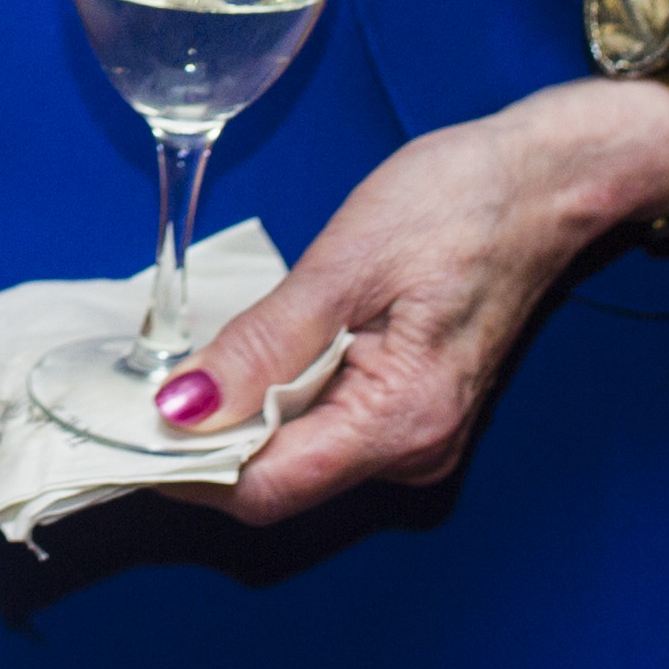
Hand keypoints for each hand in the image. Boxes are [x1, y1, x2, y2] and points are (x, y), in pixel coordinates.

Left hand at [165, 82, 644, 525]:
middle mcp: (414, 451)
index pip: (266, 489)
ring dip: (240, 424)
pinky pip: (328, 429)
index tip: (121, 437)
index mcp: (400, 423)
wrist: (548, 179)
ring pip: (301, 457)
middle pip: (281, 482)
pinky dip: (279, 404)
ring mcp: (420, 435)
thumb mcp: (345, 264)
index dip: (186, 474)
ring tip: (186, 370)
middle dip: (205, 449)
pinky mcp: (417, 409)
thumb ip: (262, 345)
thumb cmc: (458, 204)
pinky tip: (249, 361)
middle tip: (137, 395)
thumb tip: (182, 407)